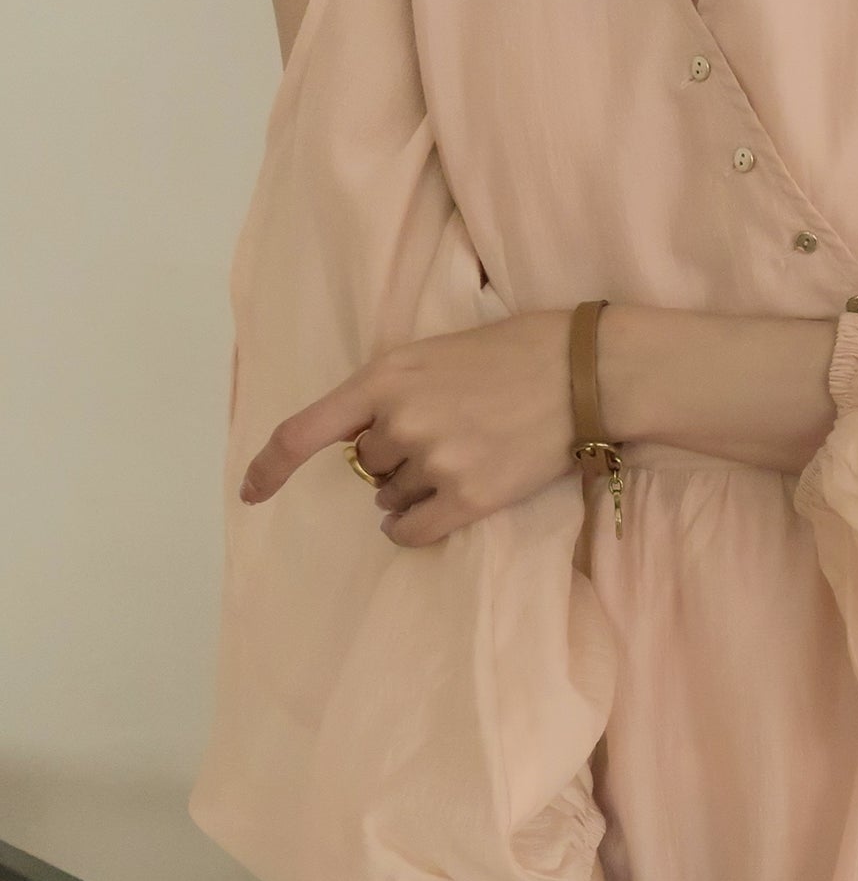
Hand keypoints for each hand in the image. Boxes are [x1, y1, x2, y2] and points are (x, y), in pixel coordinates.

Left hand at [236, 310, 575, 544]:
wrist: (584, 374)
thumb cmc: (517, 353)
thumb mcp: (437, 351)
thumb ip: (394, 389)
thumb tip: (369, 441)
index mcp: (385, 376)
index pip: (304, 431)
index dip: (269, 466)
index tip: (251, 493)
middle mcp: (401, 421)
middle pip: (365, 466)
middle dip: (390, 459)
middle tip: (440, 436)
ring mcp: (434, 461)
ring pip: (391, 498)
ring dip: (412, 489)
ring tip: (463, 456)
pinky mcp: (469, 496)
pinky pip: (413, 529)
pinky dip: (412, 527)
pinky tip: (429, 513)